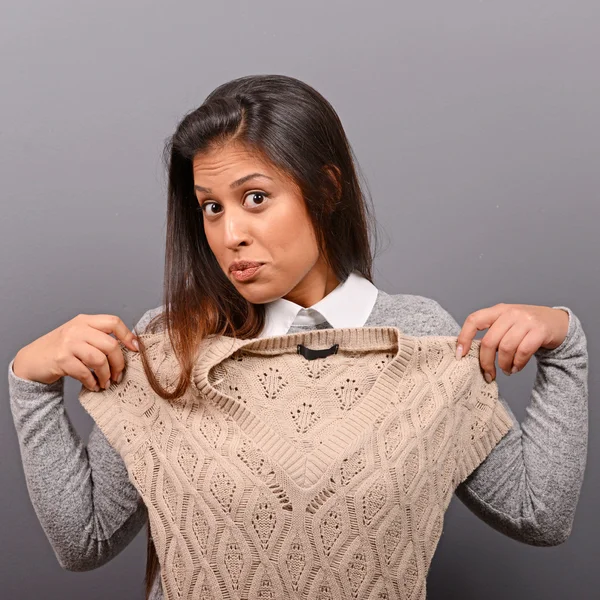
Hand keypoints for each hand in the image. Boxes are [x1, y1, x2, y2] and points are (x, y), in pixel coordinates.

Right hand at [12, 314, 139, 390]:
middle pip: (110, 345)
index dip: (128, 336)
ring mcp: (68, 344)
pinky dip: (92, 382)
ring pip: (99, 360)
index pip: (113, 322)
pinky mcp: (61, 359)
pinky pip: (84, 373)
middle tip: (119, 375)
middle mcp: (77, 329)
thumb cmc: (61, 349)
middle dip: (119, 363)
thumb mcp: (80, 335)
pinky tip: (93, 386)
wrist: (32, 360)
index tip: (135, 350)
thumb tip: (128, 348)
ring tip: (106, 383)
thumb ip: (99, 337)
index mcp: (85, 320)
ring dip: (106, 375)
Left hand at [455, 303, 568, 381]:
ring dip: (503, 364)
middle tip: (488, 374)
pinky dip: (517, 364)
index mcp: (498, 310)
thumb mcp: (507, 324)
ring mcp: (526, 321)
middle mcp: (510, 313)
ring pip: (506, 348)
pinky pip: (523, 351)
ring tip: (506, 370)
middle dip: (486, 362)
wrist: (558, 322)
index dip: (464, 338)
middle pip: (489, 341)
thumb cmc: (526, 327)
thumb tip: (470, 354)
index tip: (459, 355)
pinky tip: (516, 368)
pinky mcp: (540, 331)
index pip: (474, 320)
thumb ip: (491, 333)